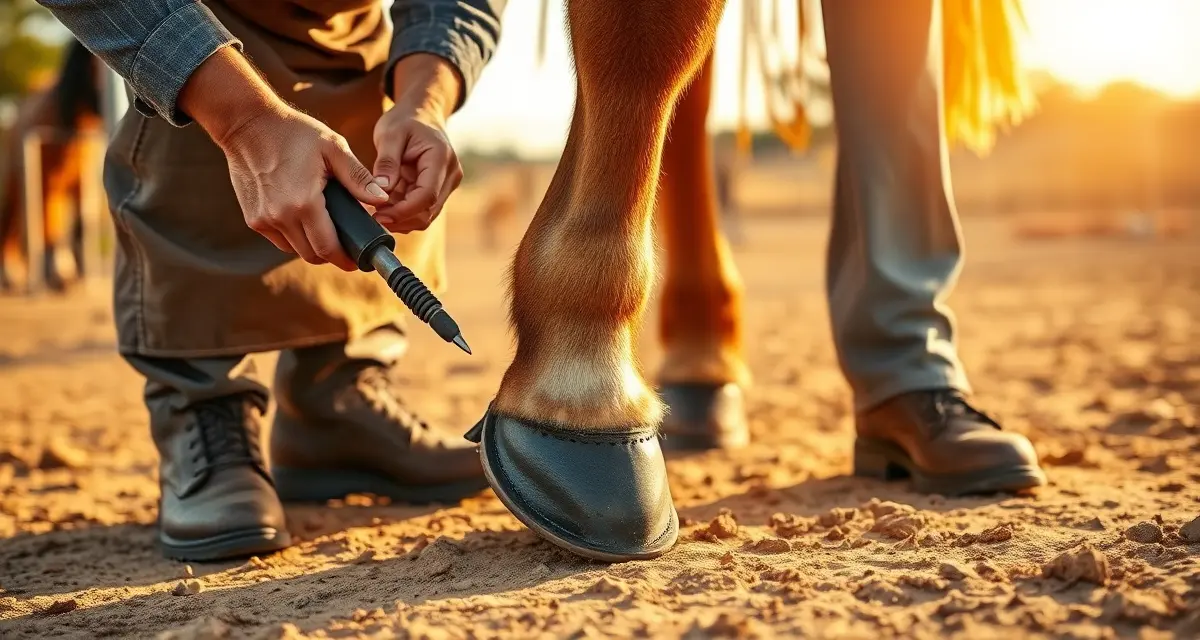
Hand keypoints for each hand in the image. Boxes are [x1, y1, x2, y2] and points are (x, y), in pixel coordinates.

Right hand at [218, 106, 388, 269]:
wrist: (247, 124)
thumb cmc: (294, 133)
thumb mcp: (333, 148)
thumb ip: (359, 178)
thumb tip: (383, 200)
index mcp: (304, 202)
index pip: (328, 248)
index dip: (345, 259)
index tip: (357, 261)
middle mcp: (281, 216)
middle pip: (312, 255)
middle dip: (332, 255)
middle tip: (347, 247)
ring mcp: (263, 219)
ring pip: (294, 250)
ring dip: (312, 248)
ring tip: (327, 234)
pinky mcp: (252, 218)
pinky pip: (279, 240)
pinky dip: (294, 238)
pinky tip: (305, 224)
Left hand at [370, 105, 462, 232]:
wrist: (422, 114)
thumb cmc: (405, 120)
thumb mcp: (389, 134)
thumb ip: (386, 162)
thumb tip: (381, 191)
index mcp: (440, 158)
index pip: (427, 195)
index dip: (403, 210)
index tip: (379, 214)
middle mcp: (450, 174)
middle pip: (428, 211)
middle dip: (401, 218)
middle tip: (373, 215)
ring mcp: (447, 184)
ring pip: (426, 215)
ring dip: (402, 217)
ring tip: (377, 209)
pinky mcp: (439, 189)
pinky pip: (422, 209)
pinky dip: (404, 211)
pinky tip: (386, 205)